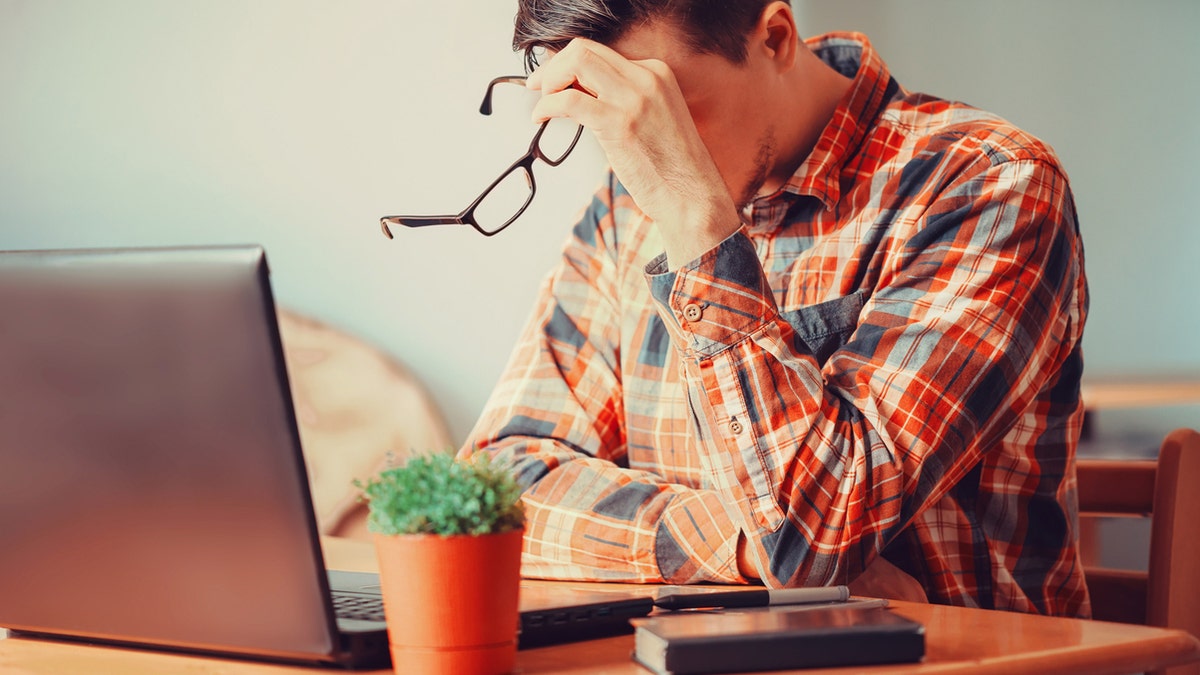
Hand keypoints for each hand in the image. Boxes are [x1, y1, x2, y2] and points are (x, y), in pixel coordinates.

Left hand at [527, 38, 740, 267]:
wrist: (692, 195)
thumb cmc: (671, 166)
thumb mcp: (652, 117)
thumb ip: (621, 99)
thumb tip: (578, 90)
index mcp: (656, 72)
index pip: (600, 51)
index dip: (569, 64)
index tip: (554, 80)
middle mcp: (646, 78)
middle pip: (583, 49)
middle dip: (553, 65)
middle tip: (537, 86)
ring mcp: (632, 99)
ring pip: (575, 63)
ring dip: (548, 80)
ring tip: (540, 102)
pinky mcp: (618, 124)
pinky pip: (569, 100)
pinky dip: (547, 105)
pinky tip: (541, 118)